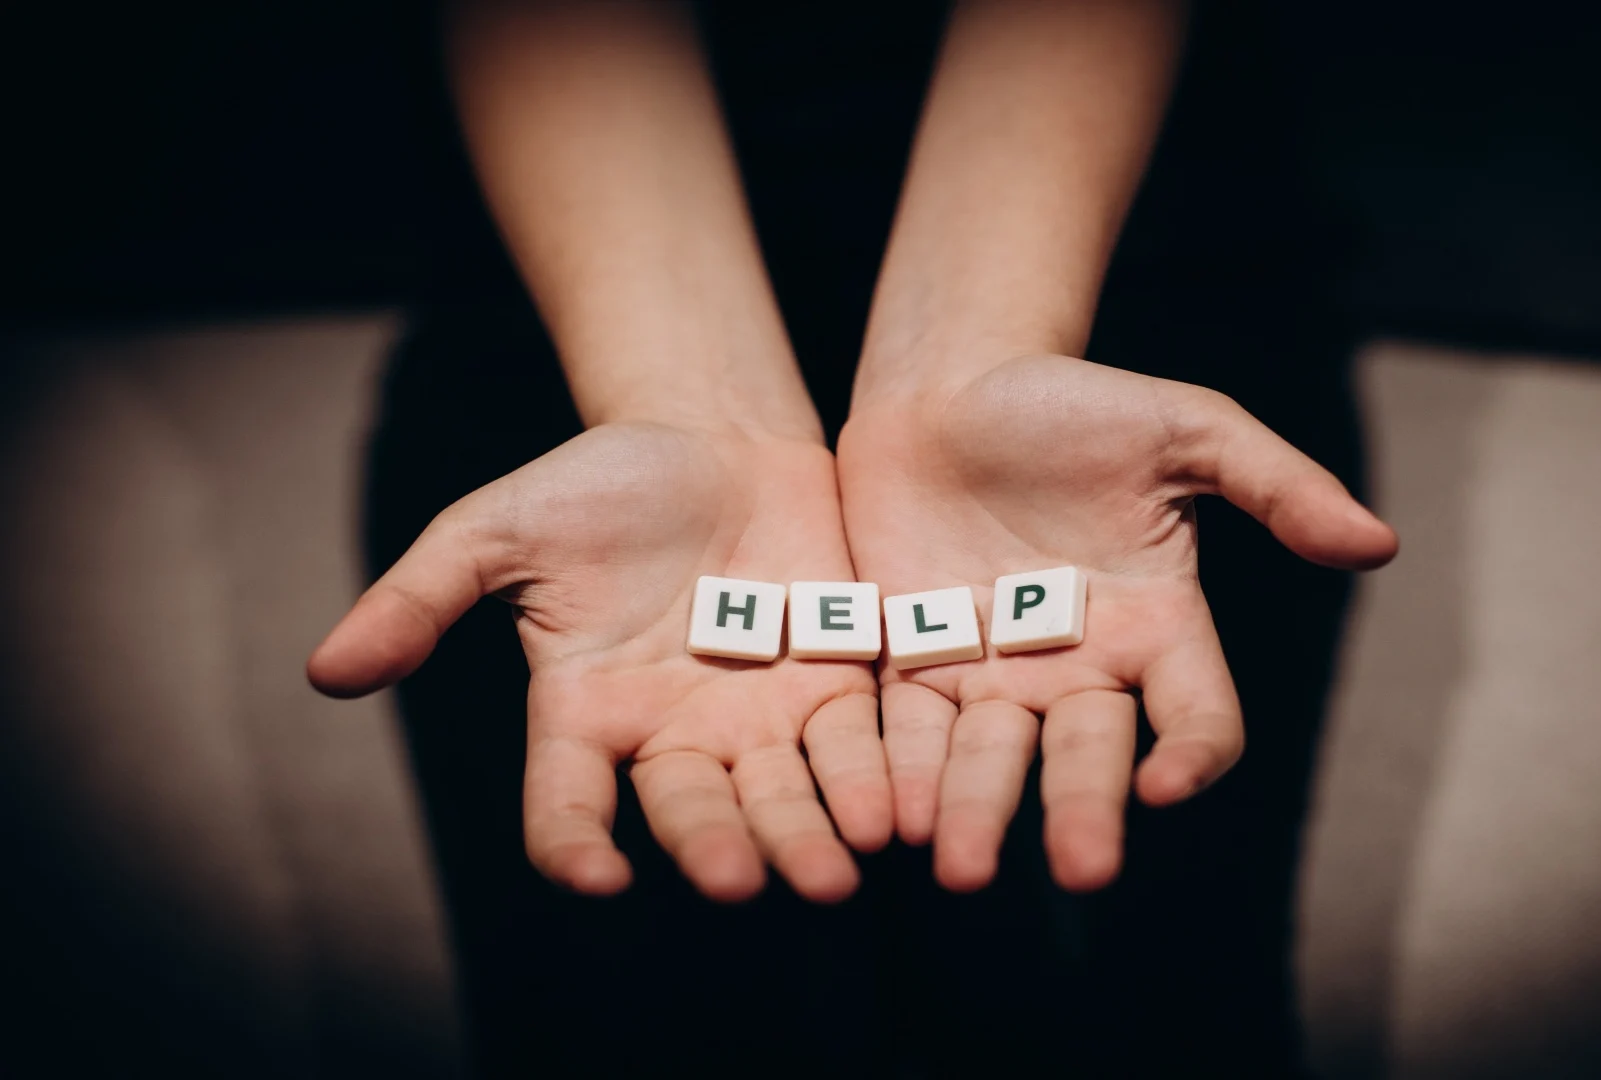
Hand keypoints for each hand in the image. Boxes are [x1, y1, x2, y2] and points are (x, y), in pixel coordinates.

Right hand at [307, 423, 888, 902]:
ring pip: (782, 794)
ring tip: (833, 871)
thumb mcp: (496, 527)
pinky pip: (855, 744)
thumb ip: (421, 598)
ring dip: (806, 835)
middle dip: (716, 846)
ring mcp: (759, 717)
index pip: (568, 804)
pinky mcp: (836, 683)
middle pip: (691, 810)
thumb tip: (322, 673)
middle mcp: (674, 735)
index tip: (593, 873)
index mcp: (585, 714)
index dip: (573, 843)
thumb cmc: (597, 481)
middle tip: (742, 881)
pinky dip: (870, 779)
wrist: (712, 433)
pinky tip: (892, 810)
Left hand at [837, 354, 1396, 892]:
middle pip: (1088, 757)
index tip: (1166, 780)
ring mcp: (991, 676)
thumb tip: (1382, 543)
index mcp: (1158, 627)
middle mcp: (1079, 670)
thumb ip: (1276, 484)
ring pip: (991, 760)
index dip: (1191, 752)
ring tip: (959, 865)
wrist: (949, 385)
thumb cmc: (1072, 404)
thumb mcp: (1184, 427)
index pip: (1196, 714)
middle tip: (1078, 870)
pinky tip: (896, 817)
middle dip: (1081, 810)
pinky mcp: (911, 668)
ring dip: (978, 812)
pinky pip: (909, 732)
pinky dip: (903, 774)